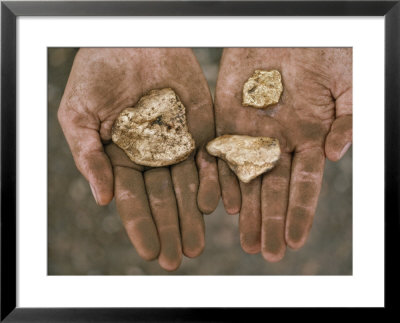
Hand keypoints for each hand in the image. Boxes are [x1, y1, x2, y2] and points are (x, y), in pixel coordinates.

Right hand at [58, 48, 219, 270]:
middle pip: (164, 199)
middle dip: (172, 229)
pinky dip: (214, 180)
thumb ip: (89, 157)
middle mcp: (152, 157)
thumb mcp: (77, 116)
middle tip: (180, 258)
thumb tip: (102, 200)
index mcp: (122, 159)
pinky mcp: (201, 126)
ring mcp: (178, 143)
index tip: (150, 252)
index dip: (141, 226)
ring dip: (194, 215)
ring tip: (198, 243)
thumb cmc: (95, 74)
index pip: (132, 200)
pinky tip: (216, 204)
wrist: (130, 40)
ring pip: (189, 185)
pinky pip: (210, 158)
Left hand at [214, 48, 351, 260]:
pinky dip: (221, 175)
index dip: (299, 214)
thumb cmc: (326, 52)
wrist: (289, 29)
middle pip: (272, 189)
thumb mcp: (348, 84)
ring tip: (243, 239)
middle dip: (268, 221)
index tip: (293, 242)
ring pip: (246, 177)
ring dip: (245, 209)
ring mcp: (251, 130)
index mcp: (308, 137)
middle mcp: (278, 140)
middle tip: (263, 252)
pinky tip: (221, 202)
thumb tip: (334, 158)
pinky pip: (222, 150)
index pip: (303, 185)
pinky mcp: (227, 115)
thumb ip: (347, 122)